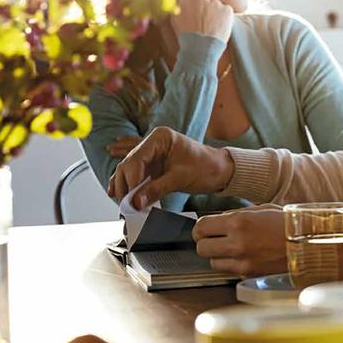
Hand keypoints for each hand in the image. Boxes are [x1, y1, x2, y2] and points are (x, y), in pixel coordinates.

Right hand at [107, 127, 233, 208]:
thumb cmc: (207, 168)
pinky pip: (136, 175)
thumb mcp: (181, 179)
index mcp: (160, 138)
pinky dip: (130, 186)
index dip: (131, 180)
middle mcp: (153, 143)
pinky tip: (120, 194)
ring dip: (126, 187)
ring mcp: (152, 154)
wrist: (221, 171)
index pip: (136, 159)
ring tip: (124, 203)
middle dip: (125, 185)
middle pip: (128, 164)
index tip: (130, 199)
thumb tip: (135, 202)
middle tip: (125, 204)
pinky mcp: (154, 165)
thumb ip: (156, 189)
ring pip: (129, 170)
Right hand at [171, 0, 233, 41]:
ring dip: (215, 13)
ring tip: (212, 27)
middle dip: (205, 8)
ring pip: (216, 5)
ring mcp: (215, 2)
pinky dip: (225, 18)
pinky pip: (227, 11)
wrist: (200, 47)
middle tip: (205, 21)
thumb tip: (181, 6)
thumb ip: (179, 9)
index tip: (195, 15)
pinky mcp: (226, 9)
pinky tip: (220, 28)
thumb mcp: (175, 20)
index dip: (194, 7)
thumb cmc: (186, 38)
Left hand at [193, 208, 286, 276]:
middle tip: (216, 239)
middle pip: (201, 248)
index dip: (201, 228)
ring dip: (219, 255)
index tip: (205, 228)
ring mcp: (243, 262)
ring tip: (233, 248)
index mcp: (239, 222)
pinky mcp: (249, 274)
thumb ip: (236, 216)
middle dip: (206, 242)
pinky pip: (229, 271)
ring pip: (212, 262)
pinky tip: (245, 256)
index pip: (201, 227)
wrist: (309, 243)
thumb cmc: (287, 223)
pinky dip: (232, 265)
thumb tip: (216, 221)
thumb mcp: (261, 210)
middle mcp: (237, 243)